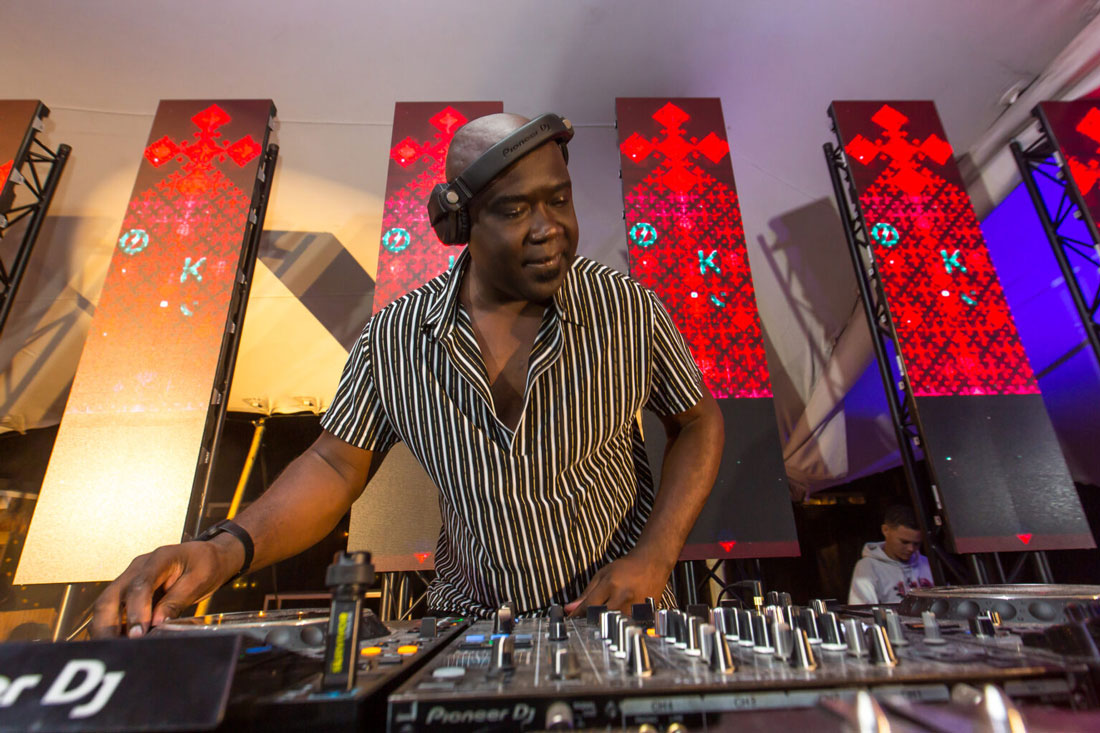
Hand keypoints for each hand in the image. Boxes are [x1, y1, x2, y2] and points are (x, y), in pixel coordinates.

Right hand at [91, 539, 238, 637]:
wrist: (208, 556)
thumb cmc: (206, 565)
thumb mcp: (199, 580)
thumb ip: (176, 600)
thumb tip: (157, 622)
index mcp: (159, 559)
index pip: (140, 586)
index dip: (135, 612)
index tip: (137, 634)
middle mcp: (137, 568)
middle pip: (110, 597)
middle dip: (107, 626)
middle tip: (116, 650)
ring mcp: (129, 579)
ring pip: (105, 605)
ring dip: (105, 629)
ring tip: (114, 651)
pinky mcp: (128, 592)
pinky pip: (112, 611)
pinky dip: (111, 628)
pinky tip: (118, 644)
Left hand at [564, 551, 671, 616]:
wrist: (652, 565)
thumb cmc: (626, 569)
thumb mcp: (602, 575)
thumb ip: (586, 594)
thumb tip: (569, 609)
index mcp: (611, 585)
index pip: (588, 606)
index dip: (577, 615)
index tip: (570, 619)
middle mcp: (623, 598)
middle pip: (600, 618)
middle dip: (589, 622)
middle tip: (584, 623)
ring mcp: (635, 609)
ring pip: (613, 625)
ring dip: (604, 625)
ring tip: (602, 621)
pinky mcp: (644, 615)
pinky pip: (626, 626)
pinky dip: (618, 627)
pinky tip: (615, 622)